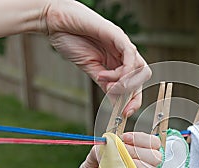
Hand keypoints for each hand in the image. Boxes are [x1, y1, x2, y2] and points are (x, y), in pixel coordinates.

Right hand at [44, 0, 150, 116]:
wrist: (55, 23)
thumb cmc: (71, 41)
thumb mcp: (91, 69)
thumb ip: (106, 85)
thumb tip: (118, 104)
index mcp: (119, 61)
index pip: (136, 83)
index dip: (134, 100)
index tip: (125, 113)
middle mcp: (124, 53)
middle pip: (143, 76)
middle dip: (134, 94)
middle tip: (118, 102)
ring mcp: (123, 44)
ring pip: (140, 68)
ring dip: (125, 82)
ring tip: (103, 81)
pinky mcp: (118, 35)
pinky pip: (130, 57)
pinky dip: (121, 71)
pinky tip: (104, 74)